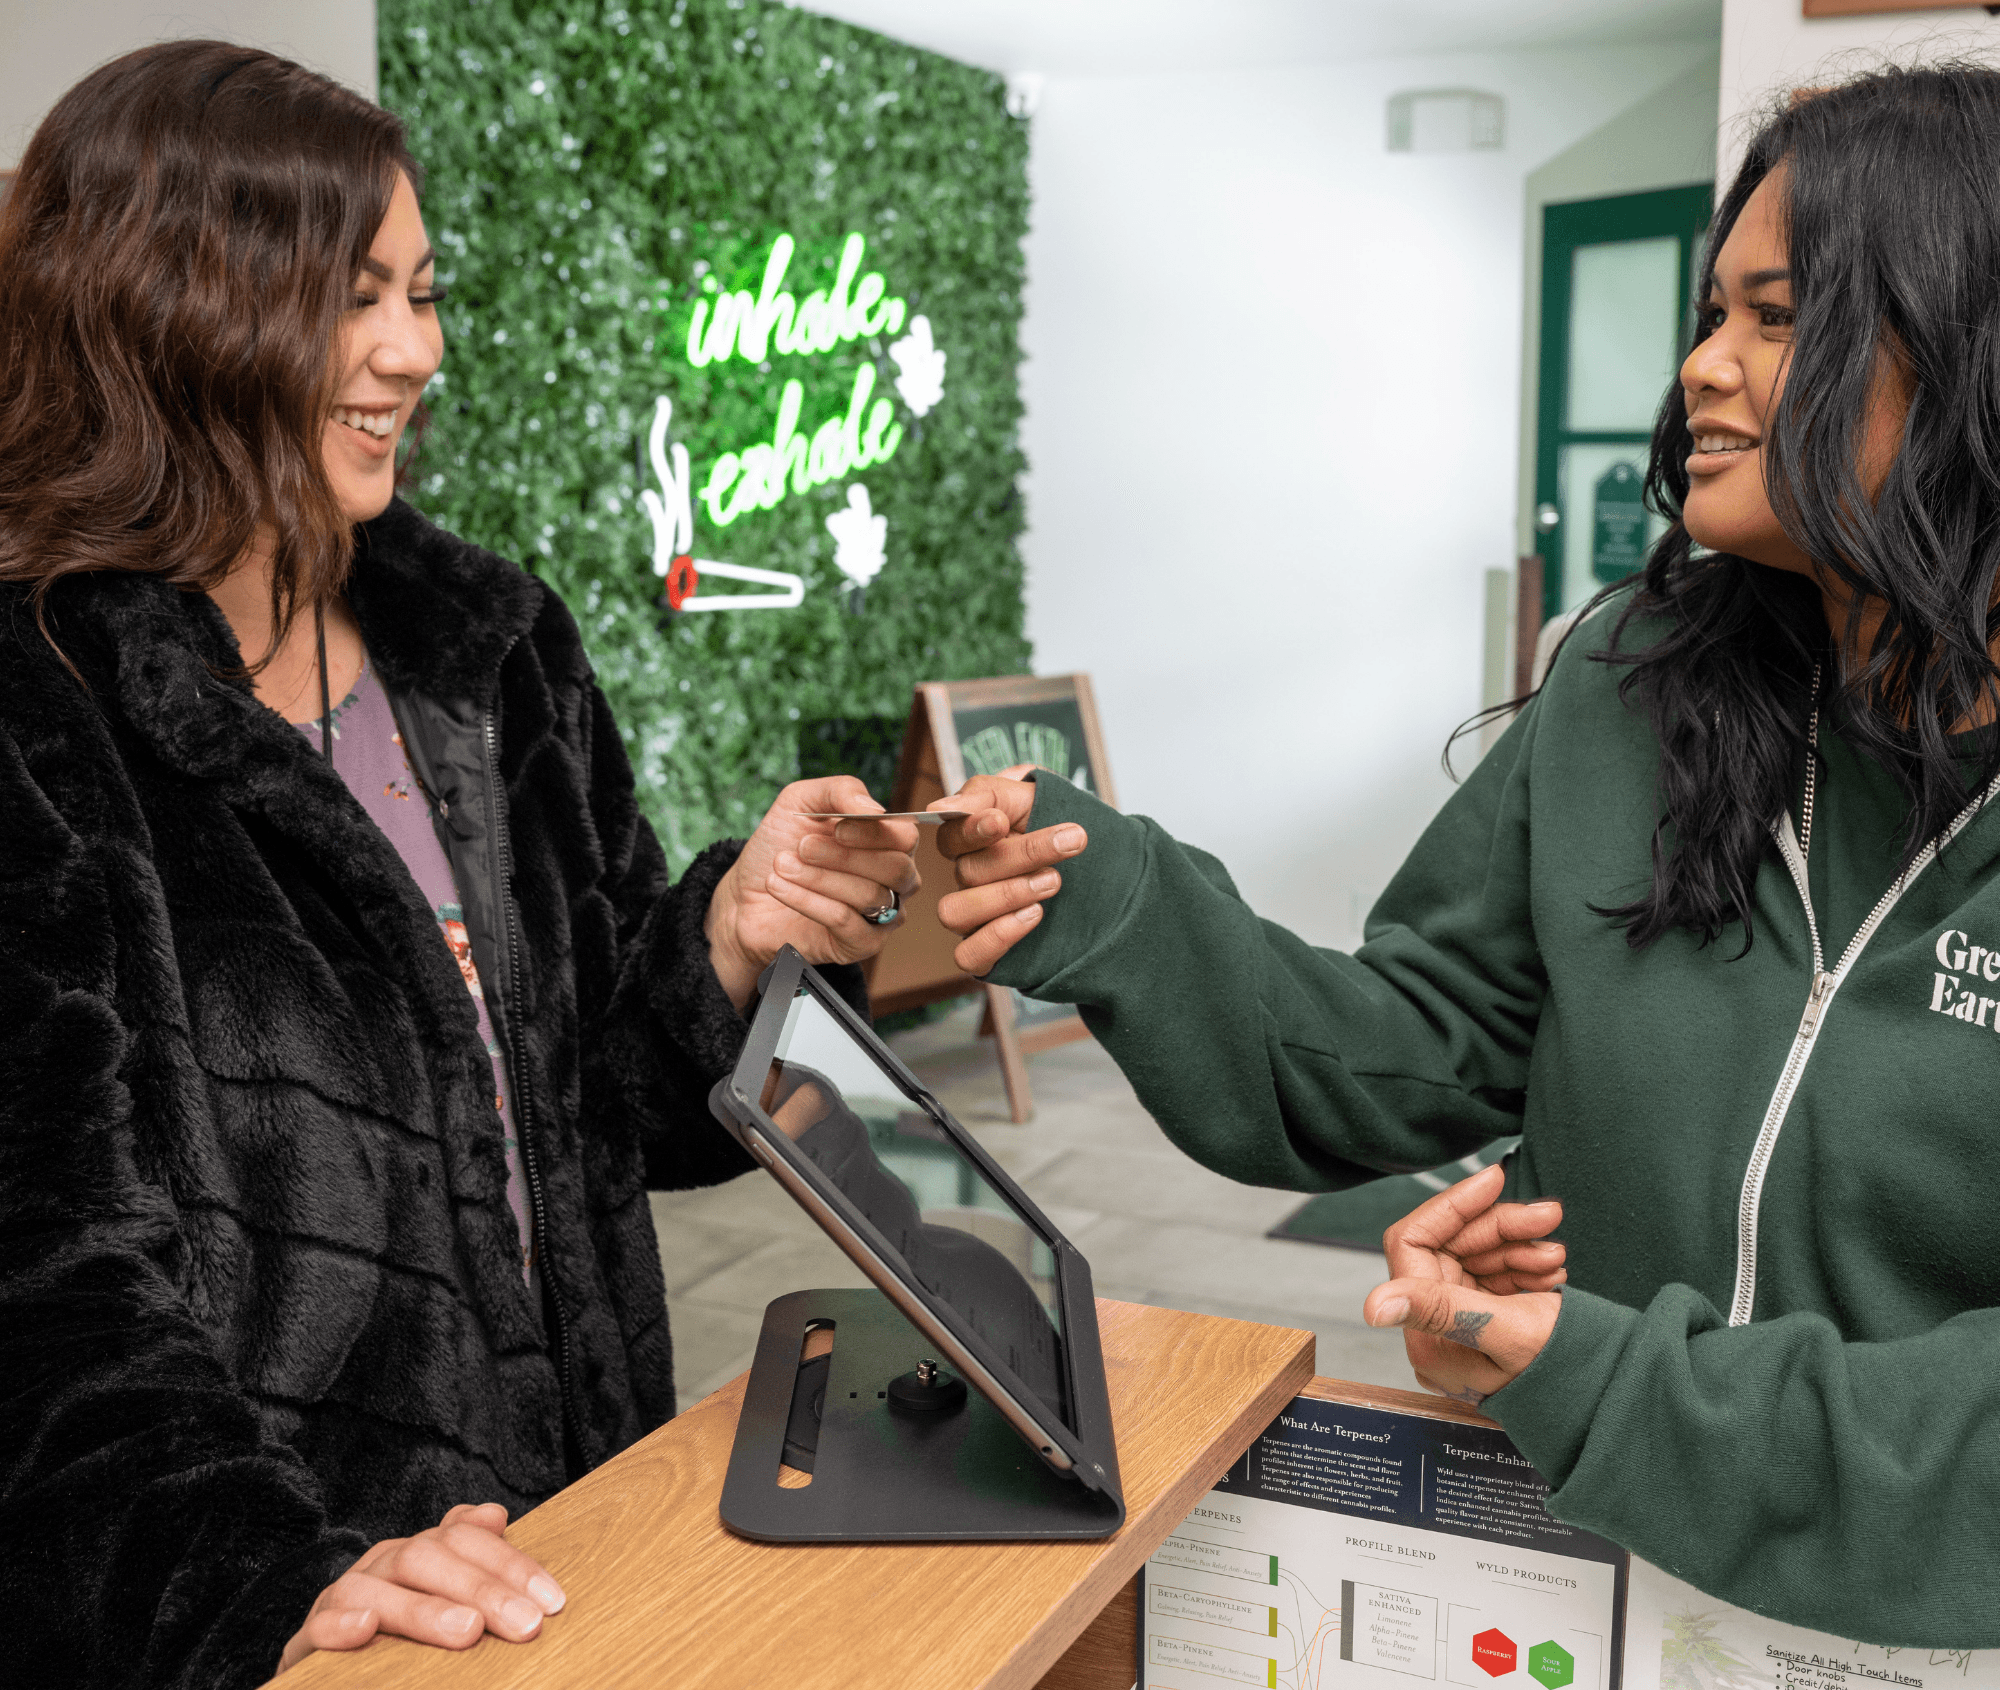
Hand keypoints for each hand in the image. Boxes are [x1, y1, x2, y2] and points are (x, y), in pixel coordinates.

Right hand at [276, 1503, 563, 1671]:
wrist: (345, 1681)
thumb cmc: (407, 1646)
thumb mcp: (447, 1602)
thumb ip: (472, 1563)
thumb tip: (494, 1513)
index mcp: (419, 1554)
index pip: (464, 1539)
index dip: (510, 1565)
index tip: (552, 1602)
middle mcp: (381, 1567)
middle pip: (427, 1557)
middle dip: (482, 1590)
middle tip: (525, 1624)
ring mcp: (340, 1601)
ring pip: (375, 1587)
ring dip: (424, 1610)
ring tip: (468, 1632)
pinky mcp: (305, 1644)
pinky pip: (318, 1625)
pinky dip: (340, 1625)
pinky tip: (366, 1628)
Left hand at [705, 776, 920, 1010]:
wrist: (745, 895)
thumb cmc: (780, 846)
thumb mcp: (801, 802)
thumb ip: (840, 791)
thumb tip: (875, 809)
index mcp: (889, 843)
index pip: (905, 837)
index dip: (873, 832)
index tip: (835, 827)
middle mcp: (896, 880)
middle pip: (895, 868)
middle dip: (844, 856)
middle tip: (802, 847)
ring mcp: (884, 915)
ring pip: (868, 895)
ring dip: (818, 877)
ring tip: (782, 867)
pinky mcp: (862, 944)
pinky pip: (846, 921)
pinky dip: (809, 901)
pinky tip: (780, 887)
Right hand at [932, 770, 1088, 974]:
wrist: (1105, 864)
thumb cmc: (1056, 825)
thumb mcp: (1030, 797)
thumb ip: (988, 795)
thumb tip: (941, 808)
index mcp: (969, 839)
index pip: (950, 835)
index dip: (971, 830)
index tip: (1001, 821)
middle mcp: (966, 878)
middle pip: (967, 872)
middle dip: (1020, 855)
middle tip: (1066, 844)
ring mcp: (973, 917)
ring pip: (956, 913)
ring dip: (1006, 895)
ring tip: (1053, 881)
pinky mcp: (986, 952)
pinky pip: (968, 955)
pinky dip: (997, 936)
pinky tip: (1033, 915)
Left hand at [1363, 1164, 1564, 1408]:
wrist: (1610, 1401)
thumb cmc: (1564, 1377)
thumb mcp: (1506, 1333)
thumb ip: (1442, 1310)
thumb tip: (1373, 1307)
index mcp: (1426, 1339)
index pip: (1414, 1246)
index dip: (1451, 1207)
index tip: (1492, 1180)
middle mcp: (1435, 1332)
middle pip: (1451, 1247)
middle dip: (1499, 1226)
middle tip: (1548, 1216)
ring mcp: (1461, 1326)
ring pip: (1477, 1256)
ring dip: (1519, 1245)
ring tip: (1557, 1256)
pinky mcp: (1486, 1321)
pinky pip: (1495, 1273)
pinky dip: (1525, 1263)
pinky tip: (1553, 1270)